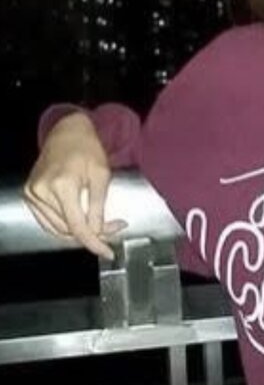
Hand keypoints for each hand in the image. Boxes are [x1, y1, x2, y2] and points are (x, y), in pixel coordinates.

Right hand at [24, 112, 125, 259]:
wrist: (67, 132)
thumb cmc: (87, 148)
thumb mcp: (102, 175)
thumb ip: (99, 206)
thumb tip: (98, 232)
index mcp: (62, 185)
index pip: (78, 226)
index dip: (94, 243)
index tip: (108, 252)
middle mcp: (42, 191)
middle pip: (68, 229)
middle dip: (93, 234)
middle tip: (113, 227)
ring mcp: (32, 194)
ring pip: (57, 229)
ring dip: (79, 231)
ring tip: (100, 222)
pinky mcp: (29, 195)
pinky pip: (48, 221)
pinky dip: (65, 225)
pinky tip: (81, 219)